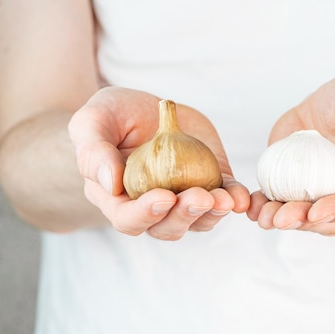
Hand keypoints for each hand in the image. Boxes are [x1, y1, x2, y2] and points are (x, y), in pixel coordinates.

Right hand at [68, 87, 249, 239]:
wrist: (149, 106)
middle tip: (200, 197)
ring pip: (198, 220)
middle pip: (167, 226)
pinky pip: (224, 199)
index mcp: (117, 199)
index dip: (145, 214)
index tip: (164, 197)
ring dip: (212, 213)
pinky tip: (241, 198)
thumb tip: (111, 184)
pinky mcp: (209, 184)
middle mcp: (150, 207)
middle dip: (185, 216)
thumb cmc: (112, 115)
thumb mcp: (93, 121)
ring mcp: (182, 198)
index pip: (128, 219)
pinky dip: (234, 201)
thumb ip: (93, 151)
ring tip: (224, 199)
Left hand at [247, 73, 334, 235]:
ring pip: (310, 221)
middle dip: (307, 222)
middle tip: (281, 218)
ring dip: (287, 221)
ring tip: (265, 216)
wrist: (331, 102)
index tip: (317, 211)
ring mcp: (330, 200)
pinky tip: (254, 208)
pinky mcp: (302, 195)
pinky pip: (287, 208)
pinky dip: (269, 209)